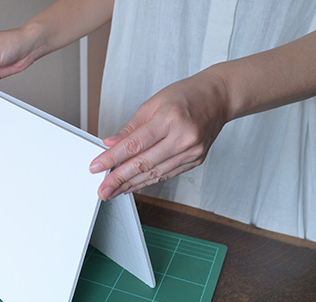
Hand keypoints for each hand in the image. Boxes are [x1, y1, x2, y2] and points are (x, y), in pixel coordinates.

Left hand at [89, 69, 230, 199]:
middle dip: (119, 179)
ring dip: (131, 184)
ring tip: (114, 190)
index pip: (134, 144)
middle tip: (102, 189)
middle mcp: (183, 137)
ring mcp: (192, 151)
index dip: (112, 158)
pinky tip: (133, 185)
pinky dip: (148, 181)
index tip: (96, 167)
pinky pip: (166, 174)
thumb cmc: (186, 95)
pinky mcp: (195, 160)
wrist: (219, 98)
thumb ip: (131, 128)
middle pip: (143, 163)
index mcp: (170, 118)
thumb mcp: (153, 104)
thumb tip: (110, 144)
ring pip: (155, 173)